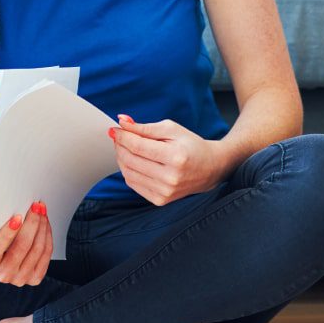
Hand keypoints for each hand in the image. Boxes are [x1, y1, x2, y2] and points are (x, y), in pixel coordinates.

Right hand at [0, 201, 52, 285]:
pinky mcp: (35, 278)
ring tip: (41, 211)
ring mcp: (20, 278)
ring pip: (37, 249)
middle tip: (35, 206)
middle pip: (21, 247)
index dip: (6, 234)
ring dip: (42, 226)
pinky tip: (45, 224)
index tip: (16, 217)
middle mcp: (3, 275)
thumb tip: (7, 204)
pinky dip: (47, 236)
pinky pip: (46, 254)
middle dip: (31, 223)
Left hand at [109, 115, 226, 205]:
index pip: (137, 146)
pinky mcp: (161, 200)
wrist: (209, 168)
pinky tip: (134, 161)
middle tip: (119, 137)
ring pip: (129, 173)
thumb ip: (145, 127)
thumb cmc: (189, 145)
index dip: (122, 136)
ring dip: (122, 158)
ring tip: (126, 148)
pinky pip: (133, 184)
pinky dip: (129, 171)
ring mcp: (165, 192)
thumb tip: (122, 122)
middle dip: (120, 146)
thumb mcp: (171, 129)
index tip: (115, 129)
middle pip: (130, 160)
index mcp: (175, 157)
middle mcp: (170, 177)